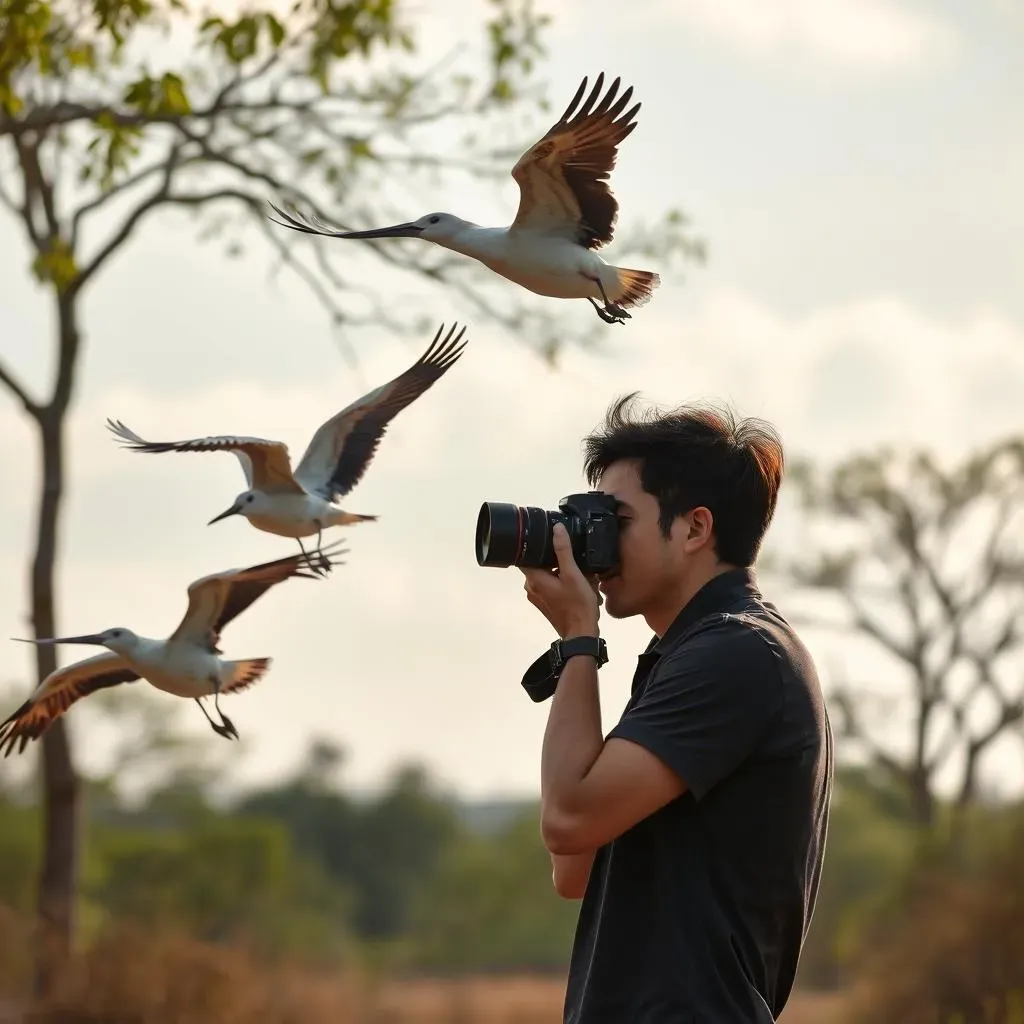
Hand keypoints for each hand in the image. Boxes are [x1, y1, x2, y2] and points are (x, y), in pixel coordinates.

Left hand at [520, 522, 600, 639]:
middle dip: (551, 558)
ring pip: (544, 574)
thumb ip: (563, 550)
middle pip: (535, 564)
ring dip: (557, 570)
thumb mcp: (573, 574)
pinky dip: (558, 580)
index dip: (533, 545)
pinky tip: (573, 581)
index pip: (524, 555)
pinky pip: (548, 585)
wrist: (581, 633)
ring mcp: (537, 597)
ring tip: (574, 570)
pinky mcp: (545, 603)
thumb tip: (556, 529)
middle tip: (567, 555)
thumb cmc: (577, 605)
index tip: (544, 537)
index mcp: (534, 579)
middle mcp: (531, 588)